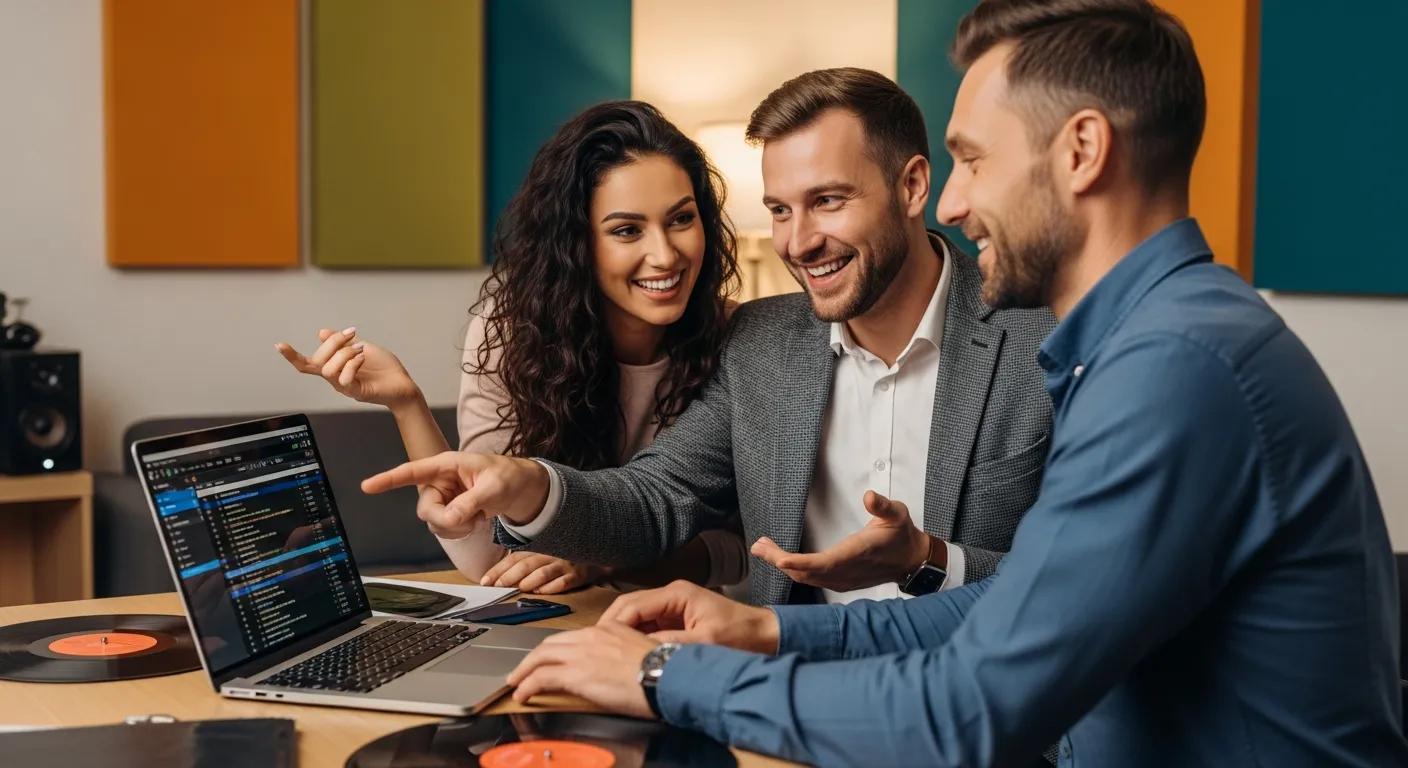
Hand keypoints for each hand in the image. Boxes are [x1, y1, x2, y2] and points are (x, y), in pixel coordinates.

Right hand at [275, 327, 420, 407]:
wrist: (403, 384)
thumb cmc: (384, 368)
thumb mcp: (361, 347)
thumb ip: (342, 342)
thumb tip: (322, 332)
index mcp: (335, 367)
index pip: (308, 364)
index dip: (292, 356)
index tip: (279, 345)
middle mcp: (335, 378)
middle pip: (318, 361)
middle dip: (333, 342)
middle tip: (352, 334)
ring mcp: (345, 386)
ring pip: (328, 370)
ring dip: (344, 353)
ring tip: (360, 349)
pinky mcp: (356, 392)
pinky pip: (344, 379)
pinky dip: (352, 364)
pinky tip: (363, 358)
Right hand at [362, 451, 550, 536]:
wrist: (521, 489)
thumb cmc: (508, 477)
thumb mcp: (494, 487)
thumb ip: (471, 502)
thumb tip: (451, 518)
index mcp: (447, 464)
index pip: (413, 471)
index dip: (389, 479)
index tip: (368, 486)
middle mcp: (440, 481)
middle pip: (425, 508)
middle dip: (445, 519)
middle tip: (471, 519)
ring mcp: (444, 498)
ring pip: (433, 522)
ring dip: (456, 527)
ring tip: (478, 517)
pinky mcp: (449, 512)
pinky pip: (444, 530)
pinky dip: (460, 531)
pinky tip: (475, 521)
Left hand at [481, 551, 607, 593]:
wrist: (598, 557)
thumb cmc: (566, 558)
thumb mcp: (544, 555)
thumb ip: (524, 564)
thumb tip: (498, 578)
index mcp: (539, 548)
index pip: (514, 558)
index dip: (499, 569)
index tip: (486, 581)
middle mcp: (550, 554)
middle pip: (526, 564)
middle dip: (510, 576)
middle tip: (498, 586)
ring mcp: (565, 564)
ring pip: (544, 572)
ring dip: (530, 581)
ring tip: (520, 588)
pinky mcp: (579, 574)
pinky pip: (564, 581)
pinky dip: (552, 587)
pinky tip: (542, 592)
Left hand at [506, 622, 657, 717]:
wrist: (667, 676)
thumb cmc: (663, 670)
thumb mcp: (639, 652)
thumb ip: (621, 654)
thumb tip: (613, 668)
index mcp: (609, 629)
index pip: (574, 637)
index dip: (558, 649)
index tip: (552, 659)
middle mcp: (592, 636)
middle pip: (552, 642)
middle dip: (534, 656)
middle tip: (525, 669)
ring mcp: (582, 653)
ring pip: (541, 655)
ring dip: (525, 669)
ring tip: (517, 681)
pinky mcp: (576, 673)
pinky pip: (541, 677)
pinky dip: (527, 685)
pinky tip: (522, 693)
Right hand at [600, 580, 778, 654]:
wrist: (764, 635)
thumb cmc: (740, 634)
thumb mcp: (705, 641)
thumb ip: (671, 643)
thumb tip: (639, 651)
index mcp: (676, 594)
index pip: (632, 604)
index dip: (613, 624)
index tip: (599, 643)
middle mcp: (670, 595)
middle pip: (628, 607)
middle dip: (611, 627)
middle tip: (596, 649)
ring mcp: (672, 606)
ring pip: (635, 617)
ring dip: (622, 633)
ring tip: (608, 654)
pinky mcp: (675, 619)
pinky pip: (647, 626)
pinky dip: (635, 638)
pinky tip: (629, 654)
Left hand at [751, 491, 931, 591]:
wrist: (911, 560)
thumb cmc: (901, 535)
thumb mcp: (898, 513)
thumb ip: (883, 506)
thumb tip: (869, 497)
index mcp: (858, 553)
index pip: (825, 562)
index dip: (801, 562)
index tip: (779, 558)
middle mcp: (847, 570)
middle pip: (807, 571)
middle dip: (779, 560)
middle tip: (759, 545)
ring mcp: (842, 579)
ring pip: (806, 577)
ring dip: (783, 564)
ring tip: (763, 547)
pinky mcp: (839, 581)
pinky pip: (811, 579)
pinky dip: (793, 569)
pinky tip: (780, 558)